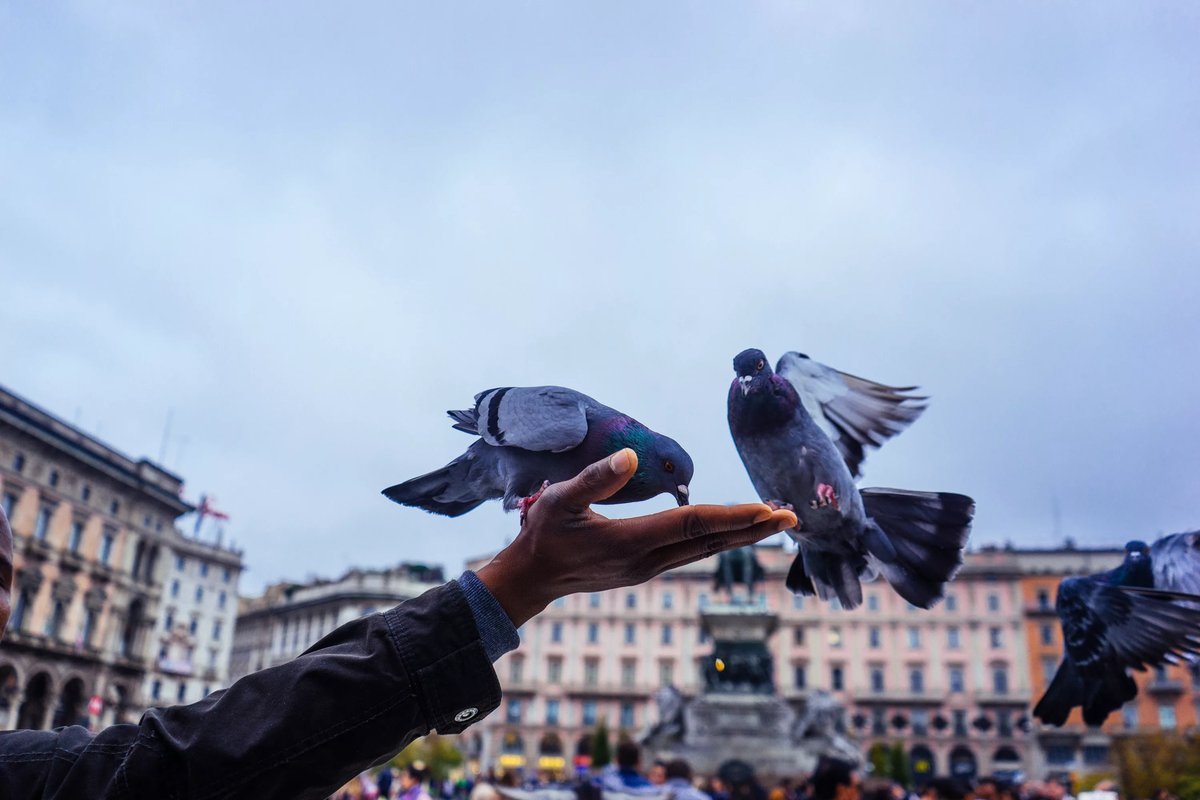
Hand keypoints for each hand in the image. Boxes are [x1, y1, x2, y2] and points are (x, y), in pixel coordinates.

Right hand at [476, 448, 796, 626]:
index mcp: (630, 543)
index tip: (767, 509)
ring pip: (705, 550)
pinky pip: (693, 553)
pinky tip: (734, 532)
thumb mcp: (560, 500)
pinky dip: (720, 540)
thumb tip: (629, 455)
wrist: (532, 578)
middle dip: (753, 528)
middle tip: (792, 516)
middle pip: (711, 542)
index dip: (732, 516)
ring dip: (742, 536)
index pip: (693, 526)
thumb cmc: (544, 534)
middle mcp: (647, 561)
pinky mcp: (646, 569)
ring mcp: (648, 569)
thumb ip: (595, 479)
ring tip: (775, 522)